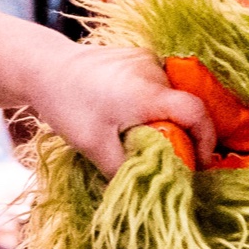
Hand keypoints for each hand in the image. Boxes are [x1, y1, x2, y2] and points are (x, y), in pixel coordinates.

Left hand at [29, 40, 214, 175]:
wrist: (42, 67)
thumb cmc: (67, 105)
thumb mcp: (93, 145)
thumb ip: (122, 171)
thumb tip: (143, 192)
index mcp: (147, 93)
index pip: (196, 114)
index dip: (206, 141)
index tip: (200, 164)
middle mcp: (153, 71)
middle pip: (185, 106)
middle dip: (184, 134)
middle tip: (170, 158)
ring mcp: (146, 59)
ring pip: (171, 96)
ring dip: (167, 118)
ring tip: (146, 137)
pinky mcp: (137, 56)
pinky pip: (158, 85)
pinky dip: (154, 104)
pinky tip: (132, 116)